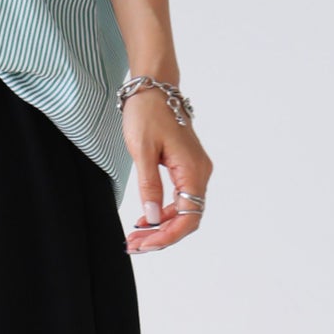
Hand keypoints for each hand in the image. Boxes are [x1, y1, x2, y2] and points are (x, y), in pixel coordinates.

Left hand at [121, 89, 212, 253]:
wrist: (153, 87)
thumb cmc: (148, 113)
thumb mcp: (142, 150)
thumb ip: (149, 185)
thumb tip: (153, 216)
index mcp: (193, 169)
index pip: (188, 216)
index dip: (168, 236)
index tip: (145, 245)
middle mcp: (199, 172)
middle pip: (187, 218)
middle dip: (162, 236)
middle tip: (134, 245)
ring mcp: (194, 170)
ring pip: (183, 211)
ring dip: (161, 227)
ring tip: (135, 237)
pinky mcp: (185, 167)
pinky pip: (178, 198)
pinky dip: (162, 212)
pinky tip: (144, 219)